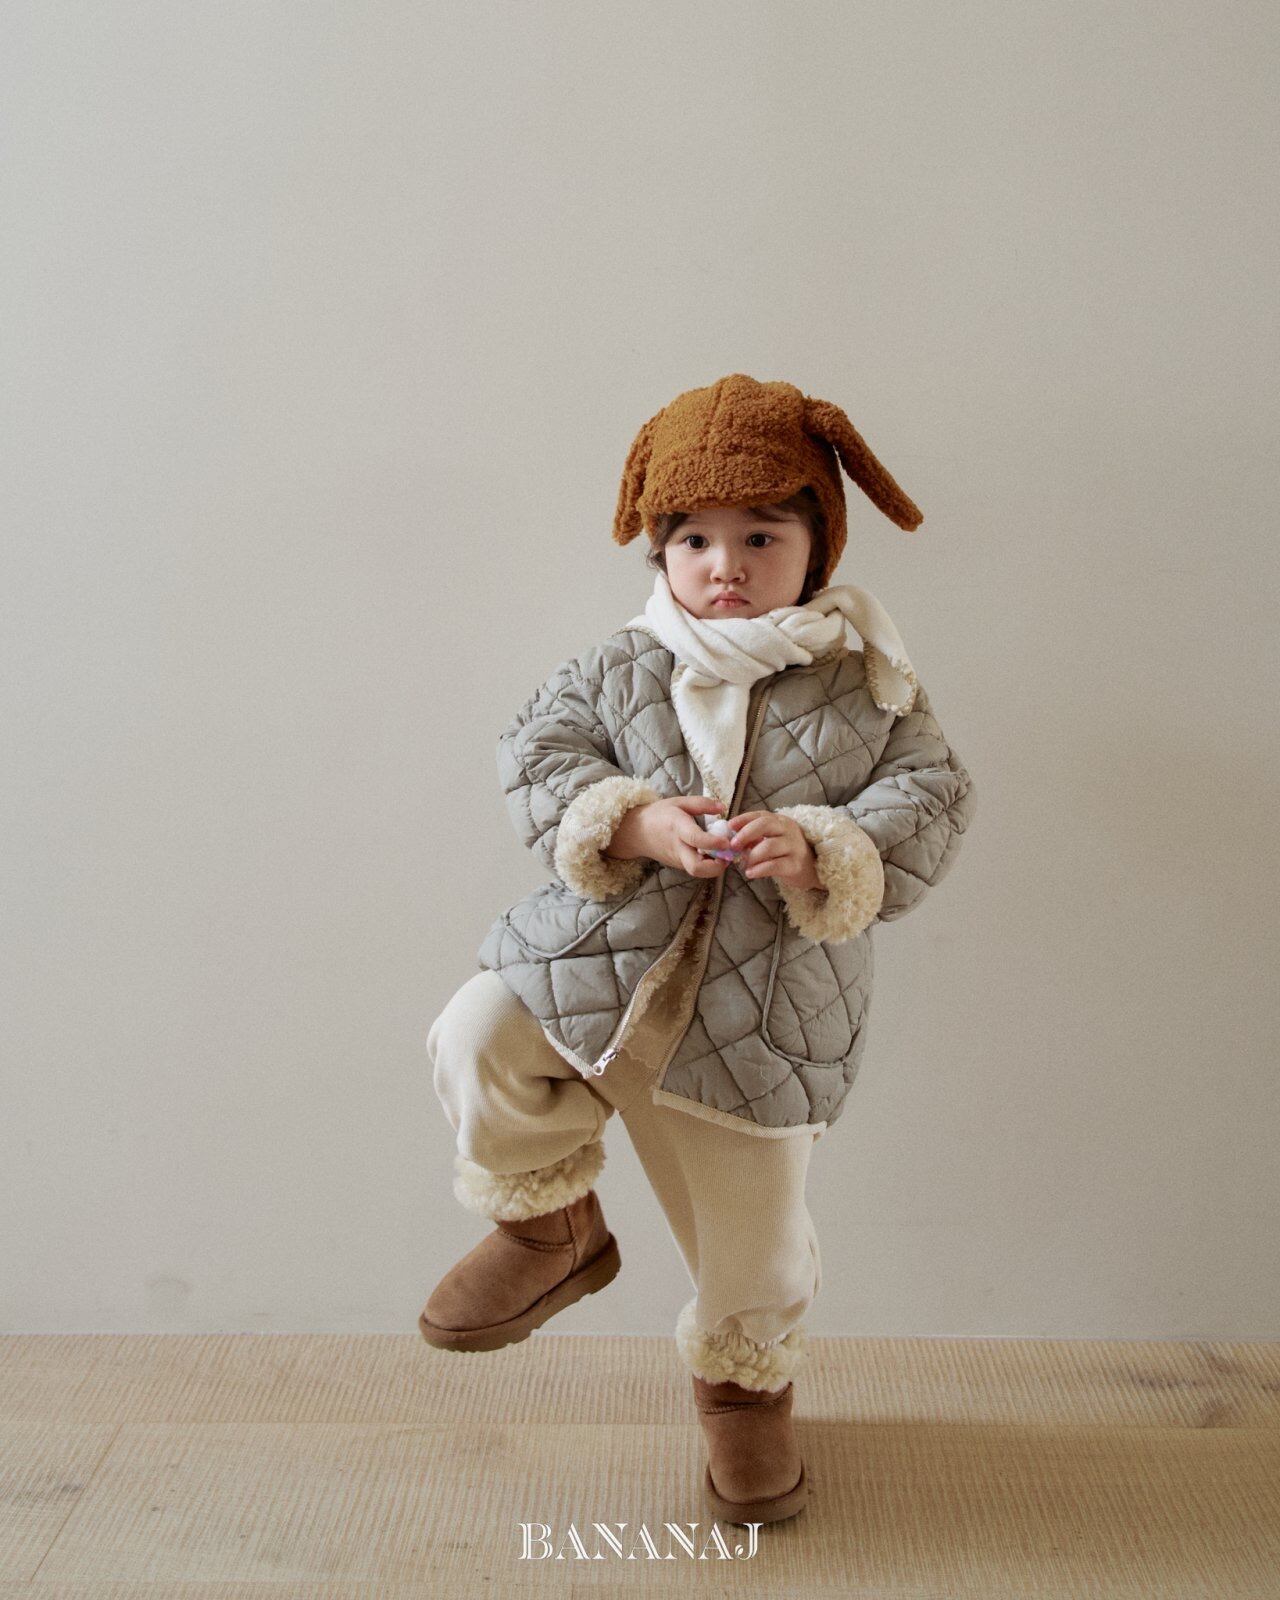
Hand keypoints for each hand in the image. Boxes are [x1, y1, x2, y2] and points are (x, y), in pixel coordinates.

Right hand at [605, 796, 734, 878]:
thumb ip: (702, 804)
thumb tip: (723, 808)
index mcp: (677, 827)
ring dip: (715, 867)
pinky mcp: (679, 866)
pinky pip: (696, 869)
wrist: (636, 832)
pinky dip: (708, 865)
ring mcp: (677, 860)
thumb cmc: (659, 814)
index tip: (727, 842)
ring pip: (698, 872)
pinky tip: (714, 854)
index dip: (713, 843)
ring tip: (724, 853)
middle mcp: (677, 848)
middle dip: (716, 867)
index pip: (695, 839)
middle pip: (696, 868)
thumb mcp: (679, 802)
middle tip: (729, 855)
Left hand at [724, 809, 821, 890]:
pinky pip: (774, 865)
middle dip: (745, 834)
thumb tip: (731, 839)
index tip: (729, 826)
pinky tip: (750, 873)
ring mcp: (794, 846)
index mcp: (780, 821)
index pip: (760, 815)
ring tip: (743, 864)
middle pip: (765, 825)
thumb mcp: (772, 839)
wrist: (811, 869)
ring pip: (768, 846)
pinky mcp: (796, 864)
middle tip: (733, 846)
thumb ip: (755, 837)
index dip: (743, 819)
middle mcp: (789, 830)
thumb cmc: (785, 852)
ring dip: (751, 856)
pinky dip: (759, 869)